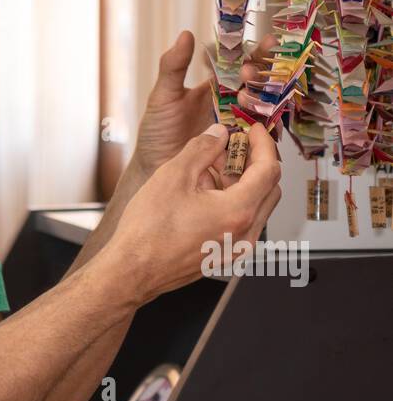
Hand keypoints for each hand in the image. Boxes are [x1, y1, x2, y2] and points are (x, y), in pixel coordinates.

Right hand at [109, 122, 281, 307]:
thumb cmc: (149, 231)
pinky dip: (231, 201)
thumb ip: (202, 148)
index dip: (263, 144)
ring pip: (255, 205)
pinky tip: (202, 192)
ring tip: (207, 169)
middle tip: (230, 146)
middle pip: (268, 188)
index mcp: (237, 212)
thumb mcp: (173, 175)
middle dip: (253, 162)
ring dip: (240, 182)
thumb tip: (219, 134)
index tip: (254, 130)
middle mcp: (244, 234)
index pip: (269, 170)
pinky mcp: (224, 255)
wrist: (132, 270)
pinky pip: (241, 222)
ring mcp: (236, 248)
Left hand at [133, 30, 278, 176]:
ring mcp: (239, 126)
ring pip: (262, 108)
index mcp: (215, 86)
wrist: (154, 168)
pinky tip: (260, 125)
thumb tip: (185, 34)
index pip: (240, 63)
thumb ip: (174, 67)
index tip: (266, 42)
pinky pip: (262, 138)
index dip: (254, 52)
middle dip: (259, 74)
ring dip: (259, 100)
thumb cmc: (157, 131)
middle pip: (257, 84)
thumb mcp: (164, 96)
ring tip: (243, 97)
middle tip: (247, 73)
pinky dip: (265, 130)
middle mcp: (231, 104)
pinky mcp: (243, 149)